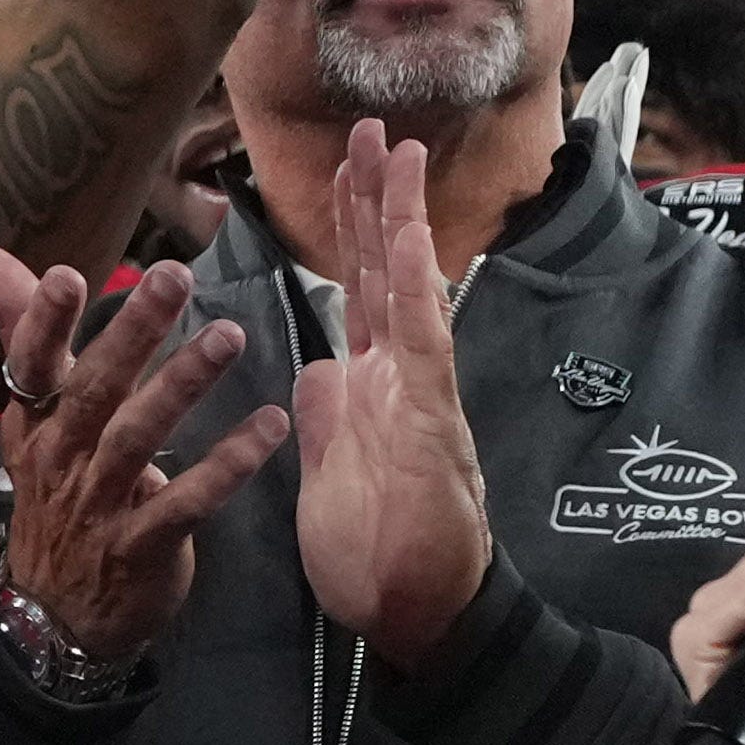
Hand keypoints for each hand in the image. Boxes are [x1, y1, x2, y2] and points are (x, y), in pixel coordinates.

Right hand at [0, 241, 275, 665]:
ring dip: (183, 385)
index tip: (65, 275)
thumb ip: (21, 330)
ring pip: (139, 438)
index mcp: (34, 423)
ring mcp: (100, 504)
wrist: (54, 616)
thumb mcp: (30, 418)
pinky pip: (187, 501)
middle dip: (133, 331)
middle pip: (94, 389)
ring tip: (229, 336)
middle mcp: (62, 458)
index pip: (30, 365)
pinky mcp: (142, 546)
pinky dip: (227, 464)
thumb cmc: (54, 495)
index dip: (43, 322)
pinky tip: (268, 426)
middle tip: (173, 277)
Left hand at [284, 122, 495, 668]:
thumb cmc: (379, 558)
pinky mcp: (429, 424)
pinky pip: (420, 344)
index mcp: (371, 388)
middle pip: (381, 271)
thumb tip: (315, 374)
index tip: (350, 167)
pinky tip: (406, 235)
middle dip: (375, 198)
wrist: (416, 617)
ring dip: (398, 219)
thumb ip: (324, 421)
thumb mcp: (326, 478)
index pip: (359, 290)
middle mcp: (399, 378)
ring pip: (406, 291)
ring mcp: (418, 394)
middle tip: (371, 127)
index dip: (353, 229)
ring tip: (395, 150)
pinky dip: (413, 288)